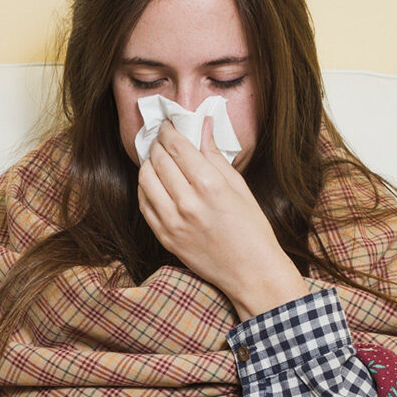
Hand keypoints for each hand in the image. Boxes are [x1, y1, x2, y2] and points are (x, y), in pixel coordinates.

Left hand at [137, 116, 307, 318]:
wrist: (251, 272)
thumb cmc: (252, 229)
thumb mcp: (240, 187)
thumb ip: (215, 156)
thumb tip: (203, 126)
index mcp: (210, 186)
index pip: (177, 147)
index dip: (169, 131)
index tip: (169, 125)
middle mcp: (187, 202)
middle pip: (159, 160)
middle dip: (158, 143)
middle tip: (162, 138)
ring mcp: (172, 222)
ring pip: (145, 179)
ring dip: (148, 163)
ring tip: (157, 159)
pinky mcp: (164, 237)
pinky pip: (143, 203)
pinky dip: (145, 187)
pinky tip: (155, 182)